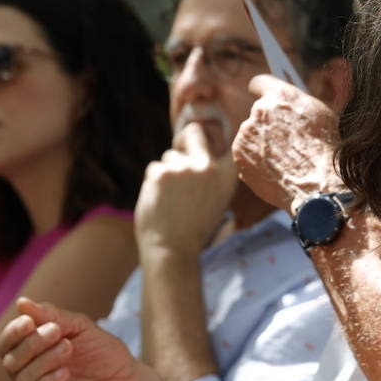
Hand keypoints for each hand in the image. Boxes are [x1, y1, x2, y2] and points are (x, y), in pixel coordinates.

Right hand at [0, 297, 153, 380]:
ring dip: (44, 359)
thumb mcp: (81, 328)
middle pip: (11, 361)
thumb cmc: (104, 354)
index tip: (29, 320)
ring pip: (22, 379)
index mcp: (33, 355)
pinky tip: (65, 372)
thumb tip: (21, 303)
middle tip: (57, 331)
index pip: (7, 345)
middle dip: (31, 343)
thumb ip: (53, 316)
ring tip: (68, 347)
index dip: (12, 333)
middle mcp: (31, 376)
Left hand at [136, 121, 236, 257]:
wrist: (172, 248)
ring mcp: (183, 167)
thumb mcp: (217, 199)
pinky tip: (159, 200)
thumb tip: (198, 147)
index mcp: (227, 176)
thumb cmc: (194, 227)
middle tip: (179, 154)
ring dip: (167, 172)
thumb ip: (212, 174)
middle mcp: (208, 167)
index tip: (208, 144)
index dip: (214, 138)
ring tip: (172, 198)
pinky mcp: (160, 172)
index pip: (225, 141)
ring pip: (169, 156)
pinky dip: (154, 182)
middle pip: (194, 132)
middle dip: (184, 139)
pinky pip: (154, 168)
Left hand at [232, 74, 341, 213]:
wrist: (318, 186)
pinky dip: (257, 162)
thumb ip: (297, 105)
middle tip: (286, 141)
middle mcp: (259, 111)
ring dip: (262, 144)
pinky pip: (246, 156)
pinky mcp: (239, 157)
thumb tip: (286, 105)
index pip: (259, 83)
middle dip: (269, 124)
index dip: (263, 92)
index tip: (264, 99)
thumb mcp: (320, 116)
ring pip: (251, 136)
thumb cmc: (326, 151)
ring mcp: (245, 135)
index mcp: (280, 95)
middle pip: (258, 114)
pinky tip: (276, 171)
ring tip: (285, 161)